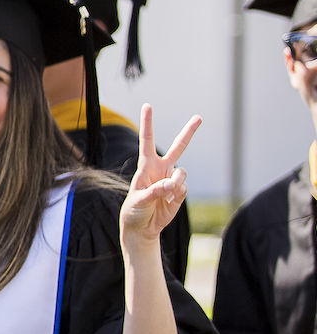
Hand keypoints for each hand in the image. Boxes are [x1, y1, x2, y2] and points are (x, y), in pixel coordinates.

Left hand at [119, 105, 199, 242]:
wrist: (142, 227)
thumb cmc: (134, 210)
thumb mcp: (139, 200)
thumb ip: (155, 191)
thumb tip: (171, 184)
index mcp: (146, 166)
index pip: (147, 141)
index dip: (148, 123)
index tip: (147, 105)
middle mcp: (161, 169)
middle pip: (178, 147)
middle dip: (189, 132)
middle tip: (199, 117)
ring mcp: (172, 180)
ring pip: (183, 173)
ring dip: (176, 184)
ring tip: (165, 195)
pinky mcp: (180, 192)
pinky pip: (184, 188)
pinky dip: (178, 195)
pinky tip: (168, 202)